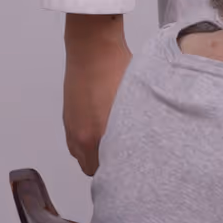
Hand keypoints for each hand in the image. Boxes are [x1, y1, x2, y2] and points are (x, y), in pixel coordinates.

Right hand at [62, 14, 131, 175]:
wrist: (92, 48)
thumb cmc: (116, 67)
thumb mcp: (139, 97)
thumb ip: (141, 125)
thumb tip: (154, 139)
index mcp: (100, 134)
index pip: (107, 171)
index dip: (121, 173)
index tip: (133, 170)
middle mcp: (82, 136)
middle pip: (92, 169)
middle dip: (107, 167)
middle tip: (126, 160)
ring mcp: (72, 128)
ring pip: (82, 157)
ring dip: (95, 155)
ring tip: (114, 145)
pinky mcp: (68, 119)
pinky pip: (75, 143)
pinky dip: (86, 143)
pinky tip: (101, 131)